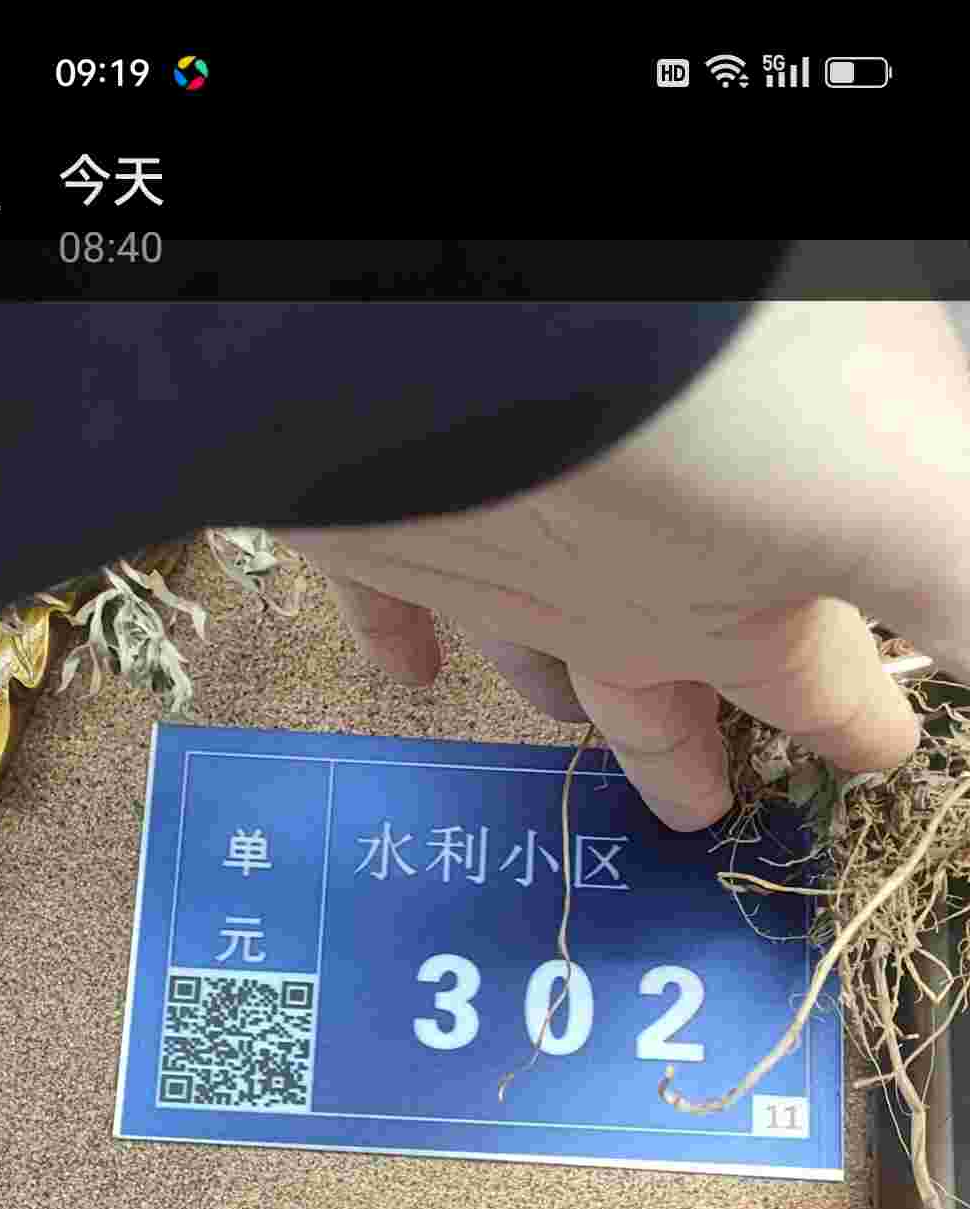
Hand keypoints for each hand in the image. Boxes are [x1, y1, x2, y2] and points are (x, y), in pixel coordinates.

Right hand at [290, 299, 969, 830]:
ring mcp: (487, 580)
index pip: (819, 696)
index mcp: (739, 614)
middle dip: (688, 757)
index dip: (856, 732)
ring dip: (560, 700)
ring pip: (531, 663)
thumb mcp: (900, 479)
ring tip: (572, 720)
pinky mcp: (378, 530)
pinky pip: (387, 606)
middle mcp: (611, 619)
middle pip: (659, 710)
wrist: (458, 322)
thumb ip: (963, 586)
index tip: (878, 755)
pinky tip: (409, 671)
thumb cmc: (705, 379)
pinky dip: (400, 643)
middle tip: (701, 804)